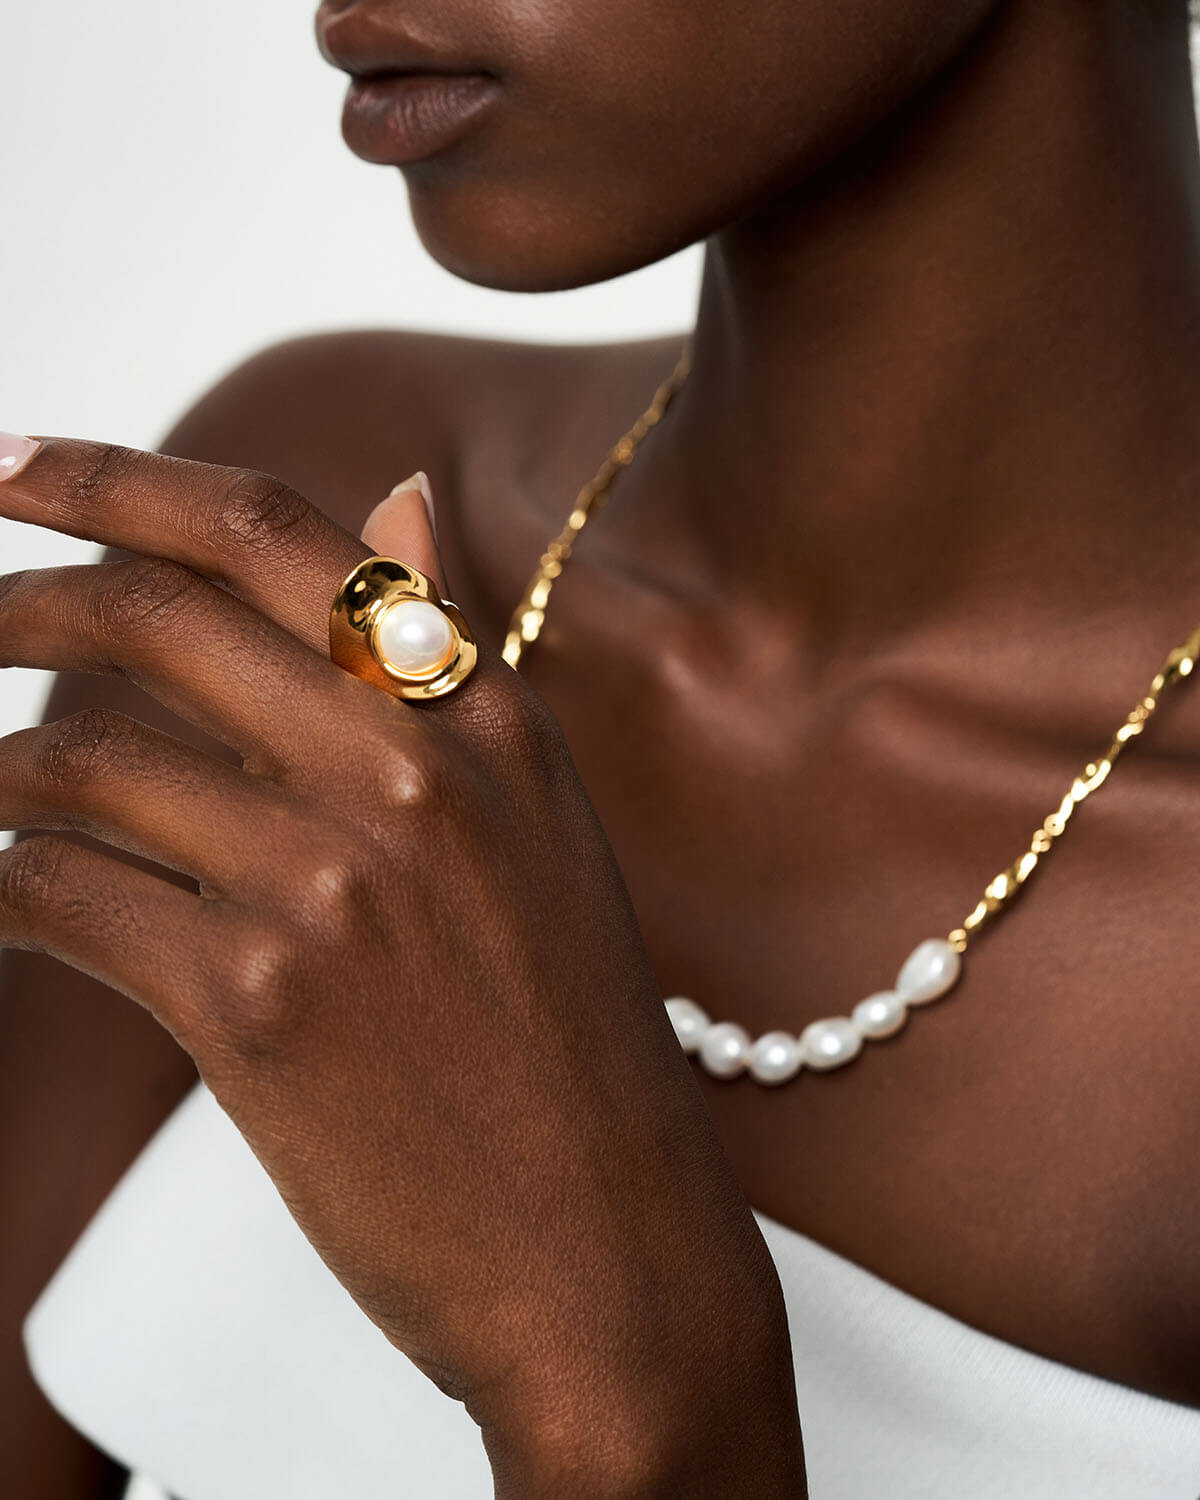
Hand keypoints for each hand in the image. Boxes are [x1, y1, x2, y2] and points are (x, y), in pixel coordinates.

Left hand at [0, 438, 804, 1495]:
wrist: (609, 1245)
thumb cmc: (568, 1041)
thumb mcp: (540, 822)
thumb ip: (450, 658)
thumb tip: (401, 493)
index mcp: (484, 717)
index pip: (278, 539)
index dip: (120, 480)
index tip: (11, 466)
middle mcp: (411, 773)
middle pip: (155, 621)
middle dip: (22, 603)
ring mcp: (332, 884)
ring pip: (86, 760)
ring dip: (5, 772)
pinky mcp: (256, 1005)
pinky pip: (63, 894)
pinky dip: (9, 886)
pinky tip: (12, 900)